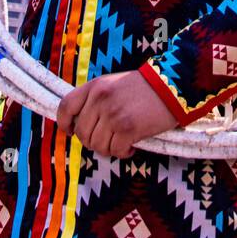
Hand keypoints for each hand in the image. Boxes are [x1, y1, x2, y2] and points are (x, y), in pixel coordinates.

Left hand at [56, 70, 177, 156]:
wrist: (172, 85)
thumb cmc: (145, 87)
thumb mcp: (113, 84)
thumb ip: (96, 99)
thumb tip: (81, 125)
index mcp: (95, 87)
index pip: (66, 107)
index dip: (65, 123)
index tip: (71, 131)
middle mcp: (100, 99)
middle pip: (82, 132)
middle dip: (93, 141)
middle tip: (107, 140)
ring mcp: (113, 114)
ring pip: (97, 145)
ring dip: (108, 149)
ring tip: (121, 143)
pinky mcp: (128, 128)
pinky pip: (115, 151)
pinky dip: (122, 153)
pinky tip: (131, 147)